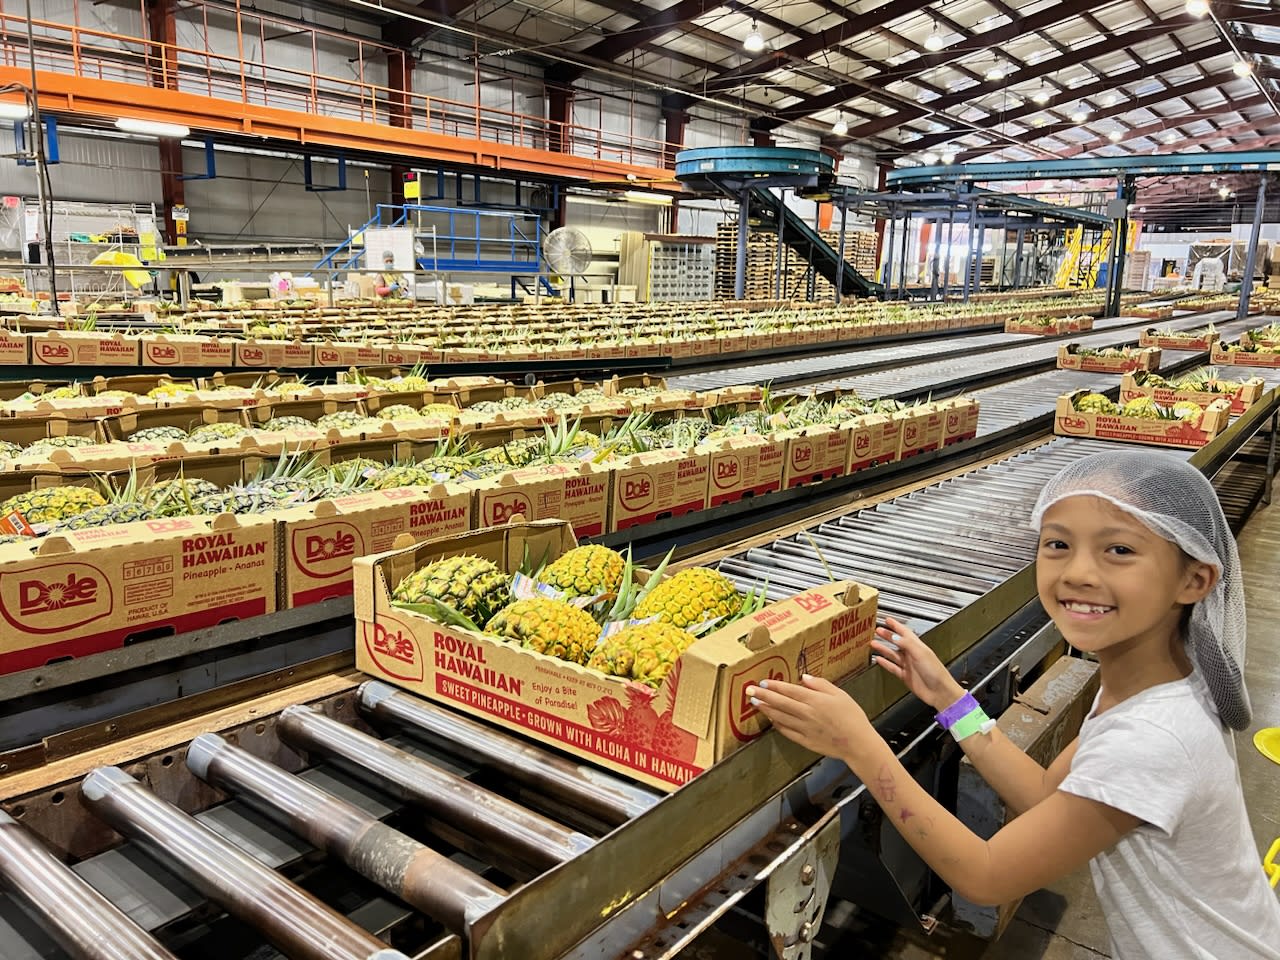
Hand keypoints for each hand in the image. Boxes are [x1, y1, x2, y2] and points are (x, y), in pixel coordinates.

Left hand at [745, 675, 878, 763]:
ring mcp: (804, 728)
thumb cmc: (852, 717)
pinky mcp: (805, 741)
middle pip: (780, 703)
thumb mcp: (840, 694)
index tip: (762, 682)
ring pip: (780, 717)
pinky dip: (777, 725)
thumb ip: (820, 685)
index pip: (789, 691)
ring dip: (766, 710)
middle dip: (763, 695)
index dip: (774, 686)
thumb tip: (803, 678)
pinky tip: (771, 720)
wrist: (857, 743)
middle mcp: (806, 714)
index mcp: (815, 700)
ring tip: (756, 703)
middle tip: (749, 691)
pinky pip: (787, 732)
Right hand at [872, 616, 965, 712]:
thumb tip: (894, 636)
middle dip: (887, 635)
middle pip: (897, 642)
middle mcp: (913, 655)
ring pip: (893, 654)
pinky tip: (879, 659)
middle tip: (878, 630)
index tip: (888, 620)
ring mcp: (909, 665)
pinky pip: (892, 667)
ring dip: (883, 648)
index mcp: (918, 647)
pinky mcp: (905, 676)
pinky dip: (885, 663)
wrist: (939, 691)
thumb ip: (906, 644)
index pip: (905, 632)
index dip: (896, 626)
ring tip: (873, 643)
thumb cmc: (936, 672)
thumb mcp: (920, 653)